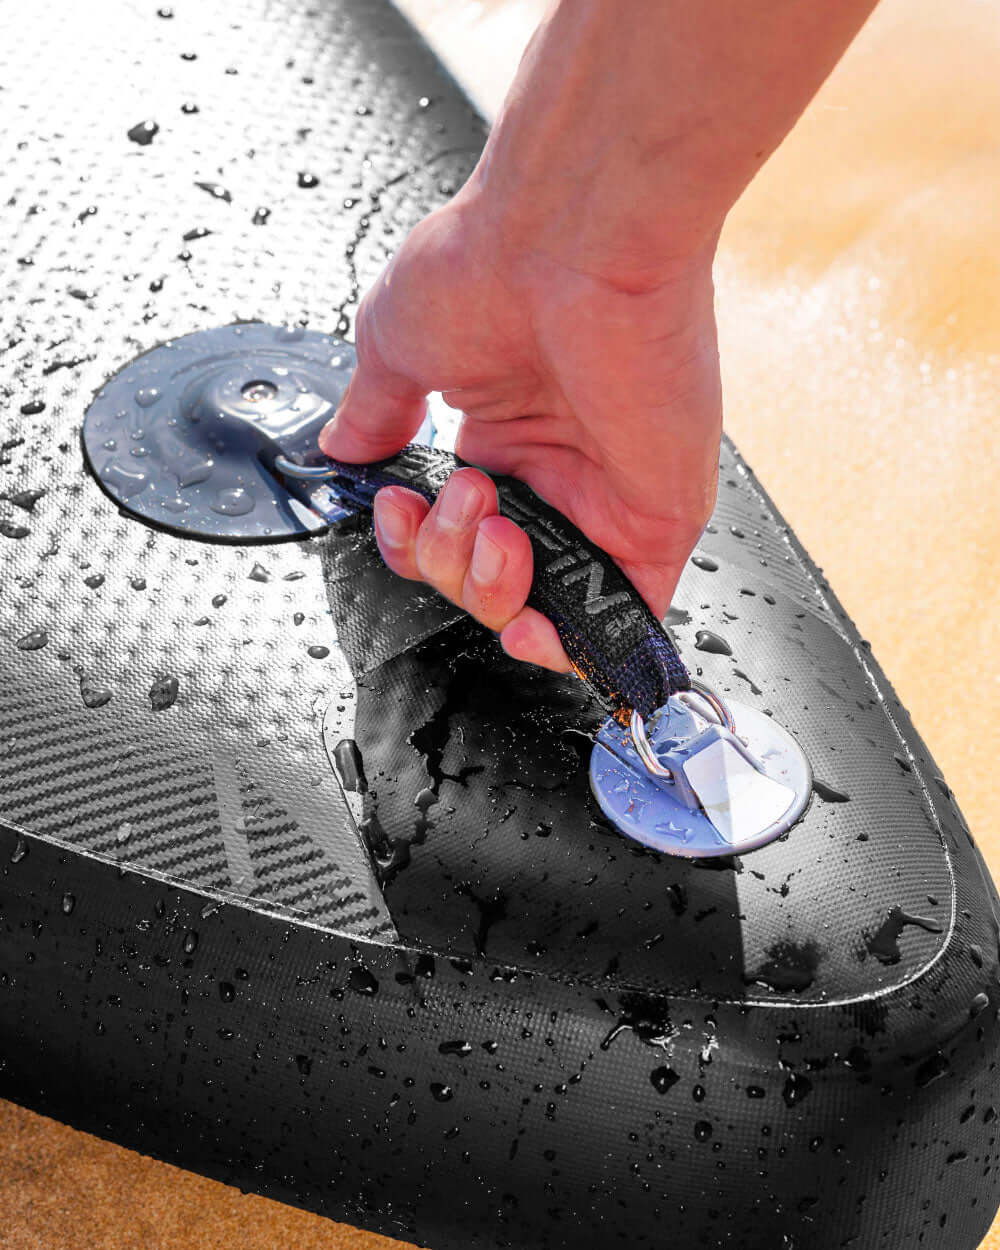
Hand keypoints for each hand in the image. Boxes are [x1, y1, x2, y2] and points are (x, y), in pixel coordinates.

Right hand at [318, 190, 722, 672]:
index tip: (400, 506)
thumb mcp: (395, 340)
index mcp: (501, 434)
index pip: (450, 533)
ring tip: (493, 523)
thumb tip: (341, 451)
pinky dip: (571, 643)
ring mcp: (606, 497)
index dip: (413, 544)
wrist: (571, 235)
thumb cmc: (492, 263)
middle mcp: (556, 470)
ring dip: (490, 589)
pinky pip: (621, 617)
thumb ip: (374, 411)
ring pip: (541, 606)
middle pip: (486, 578)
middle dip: (447, 562)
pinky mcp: (656, 519)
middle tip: (460, 496)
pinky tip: (529, 625)